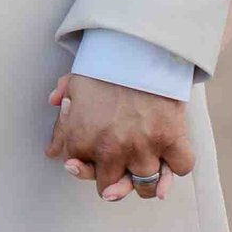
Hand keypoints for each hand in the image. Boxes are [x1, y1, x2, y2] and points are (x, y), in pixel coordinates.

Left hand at [45, 73, 195, 204]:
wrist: (137, 42)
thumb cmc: (105, 63)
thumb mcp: (74, 88)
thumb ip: (62, 125)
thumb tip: (52, 152)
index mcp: (83, 140)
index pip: (84, 174)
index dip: (90, 170)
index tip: (97, 165)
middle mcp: (111, 150)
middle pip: (112, 189)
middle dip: (116, 180)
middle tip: (124, 169)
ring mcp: (143, 147)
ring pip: (146, 187)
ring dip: (147, 181)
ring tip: (148, 168)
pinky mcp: (172, 138)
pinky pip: (180, 168)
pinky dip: (177, 165)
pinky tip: (171, 157)